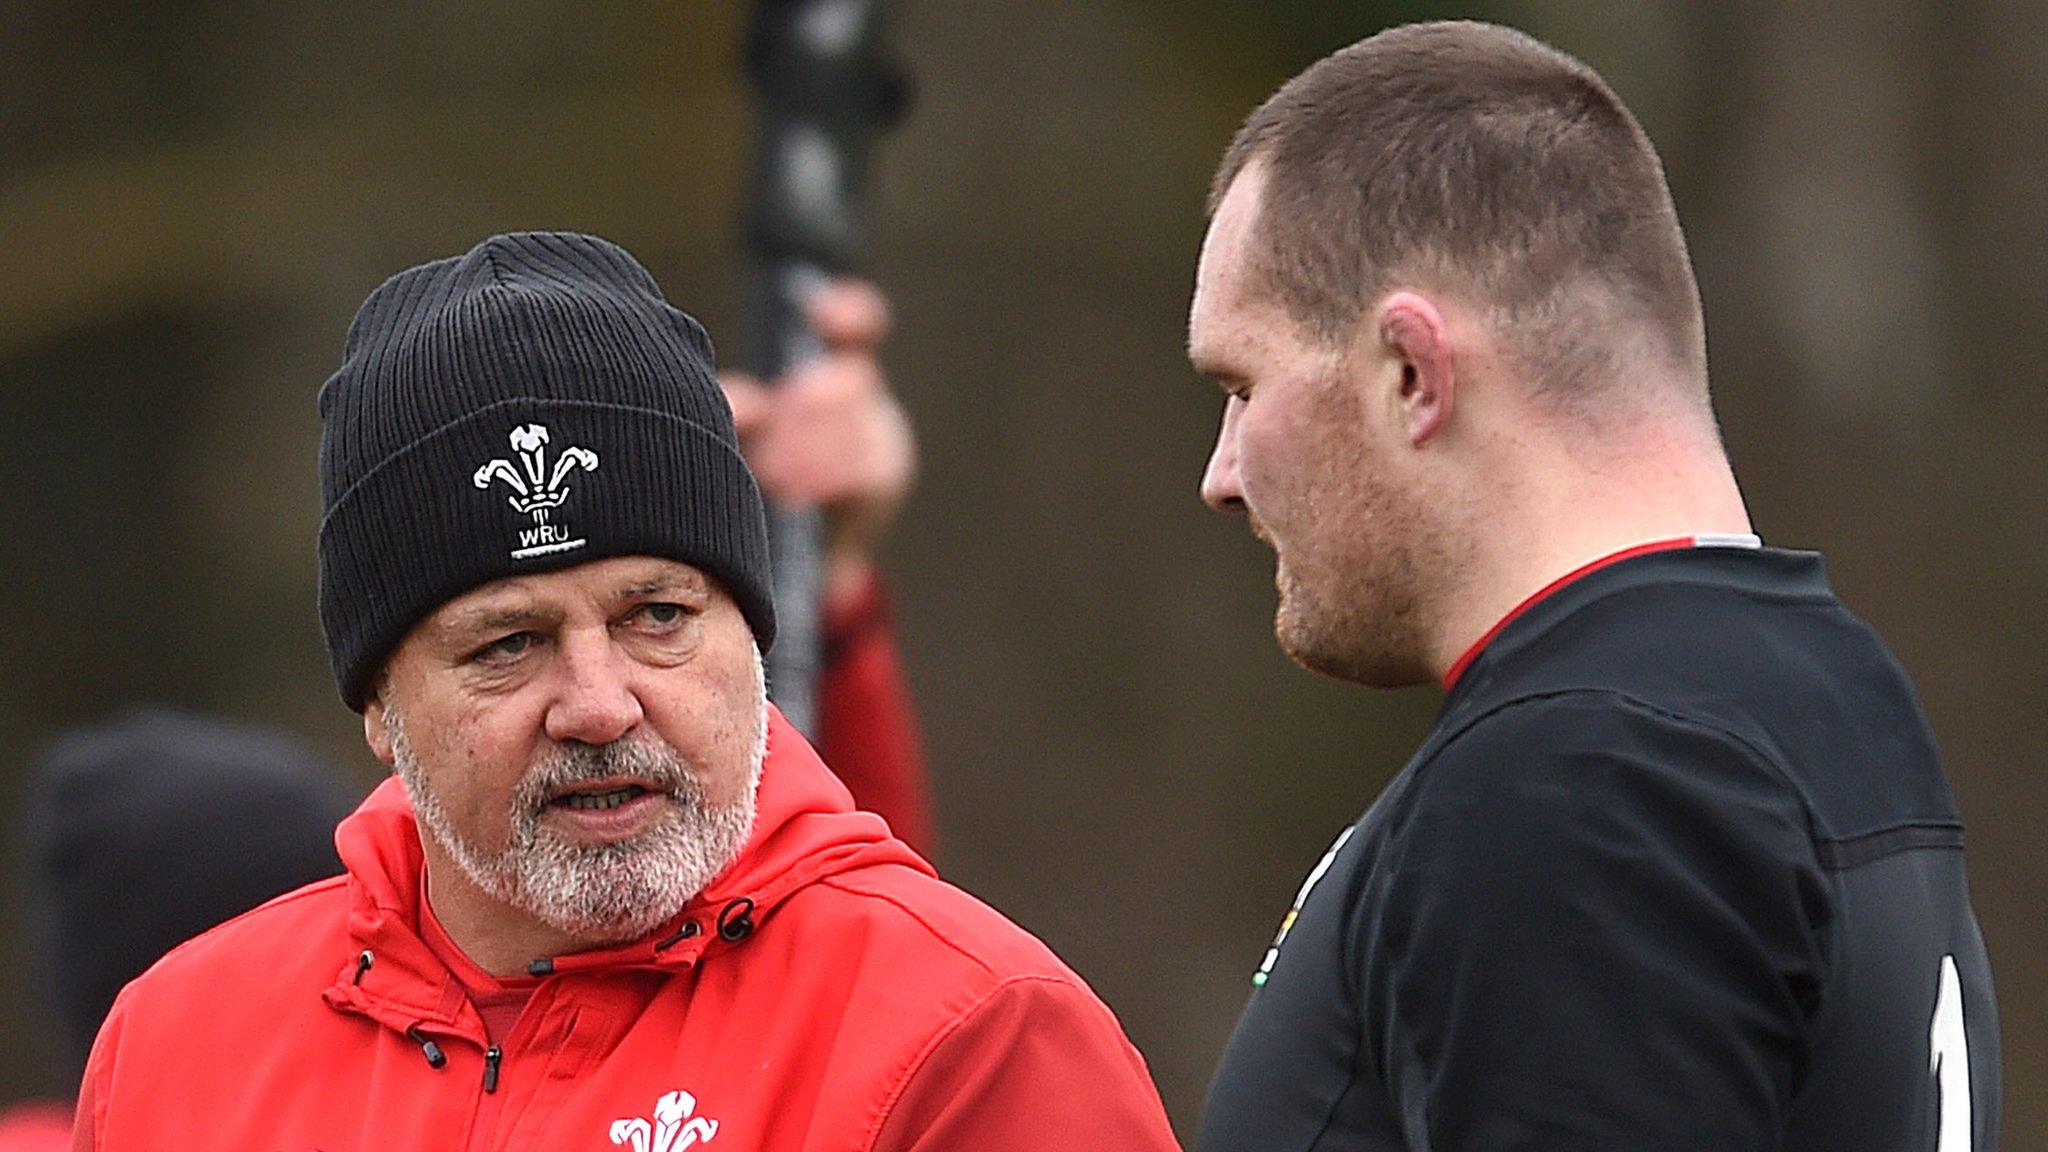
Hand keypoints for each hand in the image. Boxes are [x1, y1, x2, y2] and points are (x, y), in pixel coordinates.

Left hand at [722, 280, 915, 610]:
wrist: (794, 556)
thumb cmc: (765, 477)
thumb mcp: (746, 439)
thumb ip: (740, 411)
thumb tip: (745, 403)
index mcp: (835, 374)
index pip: (862, 330)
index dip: (852, 315)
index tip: (821, 314)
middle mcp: (868, 400)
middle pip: (855, 379)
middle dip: (809, 403)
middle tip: (772, 429)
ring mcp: (884, 439)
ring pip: (857, 428)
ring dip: (811, 449)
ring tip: (771, 473)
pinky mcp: (884, 483)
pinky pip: (865, 473)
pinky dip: (826, 481)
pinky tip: (794, 493)